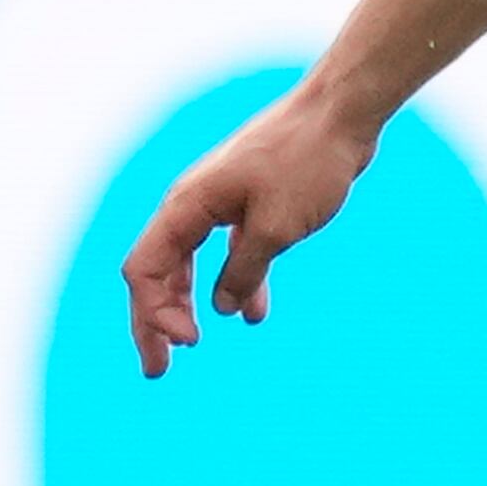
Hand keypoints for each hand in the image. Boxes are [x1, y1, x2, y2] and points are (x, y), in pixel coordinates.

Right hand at [120, 85, 380, 375]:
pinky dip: (235, 282)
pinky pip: (229, 252)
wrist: (341, 115)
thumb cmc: (306, 163)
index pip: (145, 269)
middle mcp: (194, 204)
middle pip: (158, 271)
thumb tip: (222, 309)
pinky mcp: (250, 204)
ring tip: (193, 345)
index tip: (192, 345)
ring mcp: (221, 203)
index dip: (155, 314)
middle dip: (156, 322)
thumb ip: (243, 272)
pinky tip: (253, 314)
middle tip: (158, 370)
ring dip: (189, 305)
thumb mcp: (275, 229)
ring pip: (191, 263)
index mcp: (186, 205)